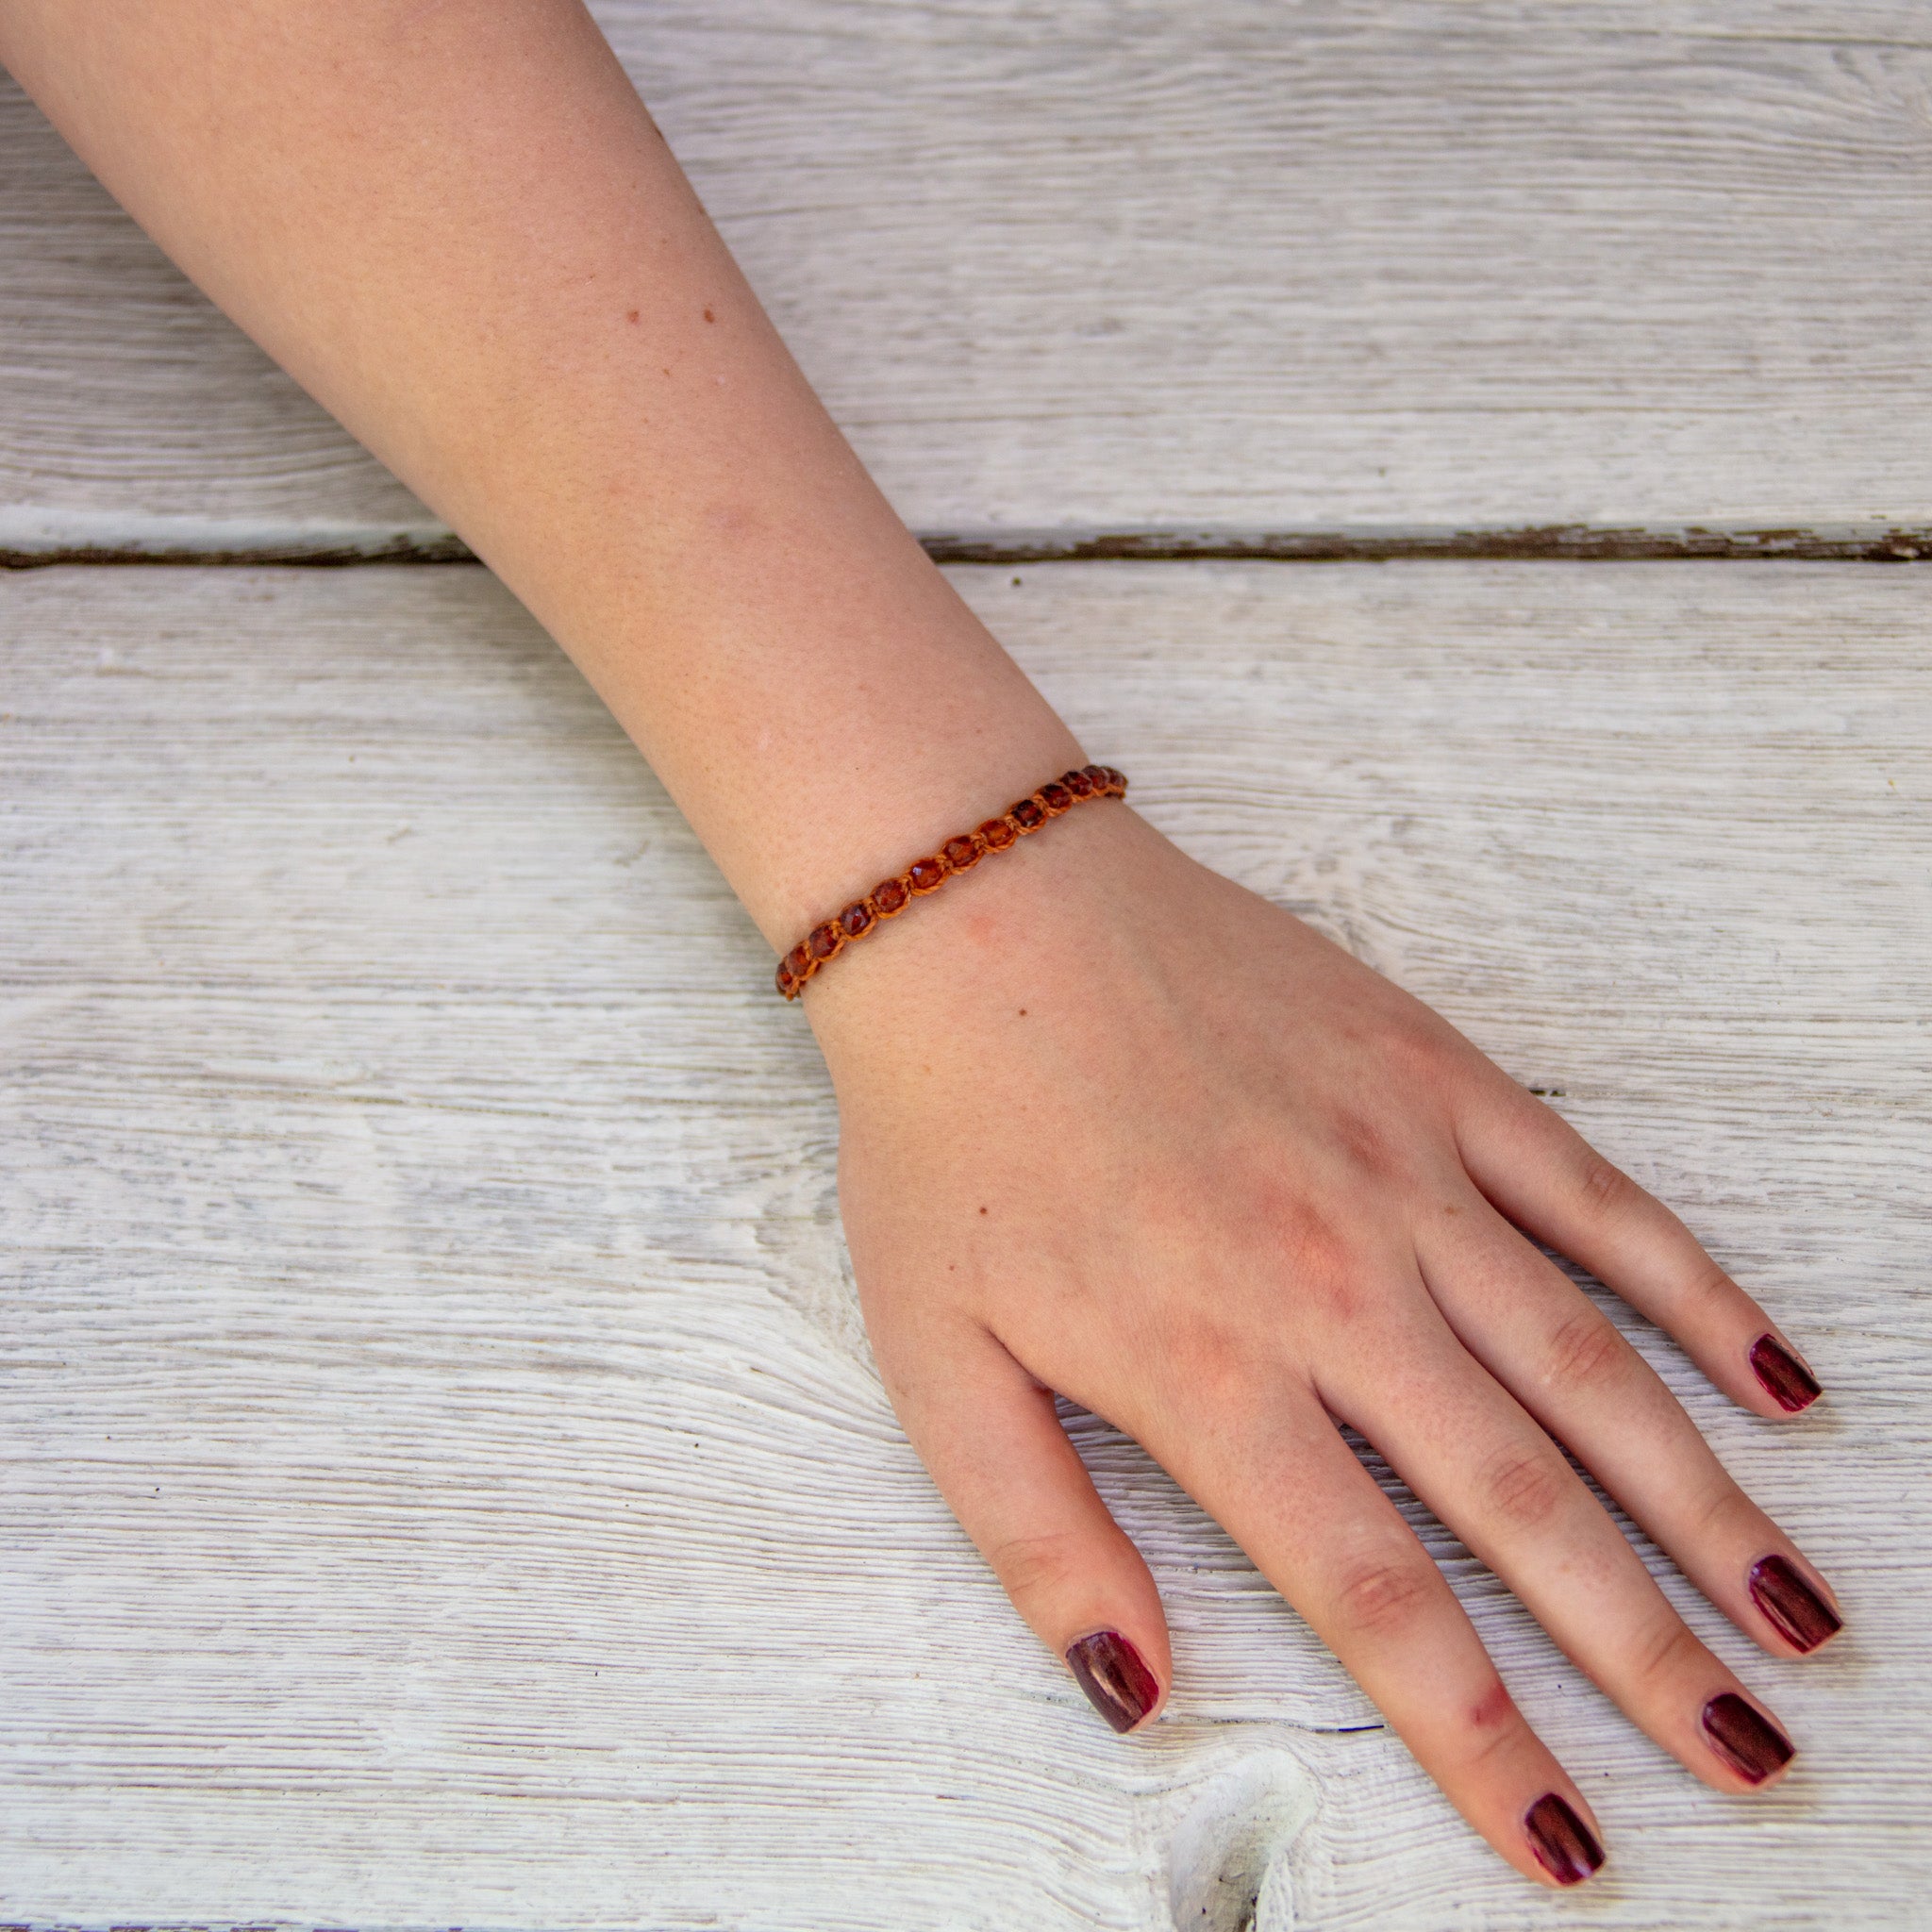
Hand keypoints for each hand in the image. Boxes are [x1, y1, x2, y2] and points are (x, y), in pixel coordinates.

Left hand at [807, 802, 1839, 1888]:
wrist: (981, 918)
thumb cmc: (948, 1139)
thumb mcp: (934, 1361)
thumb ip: (1038, 1540)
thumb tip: (1137, 1691)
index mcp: (1211, 1371)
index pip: (1380, 1599)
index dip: (1481, 1738)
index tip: (1570, 1842)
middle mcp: (1334, 1286)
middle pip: (1524, 1506)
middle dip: (1648, 1651)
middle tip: (1755, 1755)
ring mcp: (1403, 1173)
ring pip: (1589, 1368)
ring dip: (1705, 1502)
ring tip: (1801, 1612)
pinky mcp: (1434, 1079)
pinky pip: (1594, 1196)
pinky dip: (1694, 1290)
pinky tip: (1775, 1376)